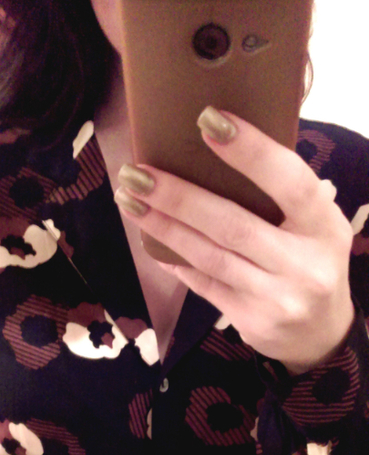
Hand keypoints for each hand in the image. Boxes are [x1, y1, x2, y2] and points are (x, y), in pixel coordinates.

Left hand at [115, 108, 354, 373]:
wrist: (320, 333)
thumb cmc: (312, 262)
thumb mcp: (316, 225)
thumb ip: (283, 196)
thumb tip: (216, 149)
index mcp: (325, 226)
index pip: (291, 182)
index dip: (251, 152)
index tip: (208, 121)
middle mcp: (305, 264)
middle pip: (232, 224)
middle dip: (179, 197)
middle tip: (137, 173)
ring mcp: (277, 297)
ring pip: (209, 256)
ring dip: (164, 228)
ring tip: (130, 202)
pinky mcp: (251, 321)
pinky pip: (204, 285)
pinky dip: (175, 261)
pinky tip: (151, 243)